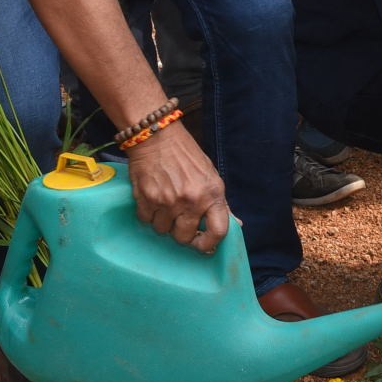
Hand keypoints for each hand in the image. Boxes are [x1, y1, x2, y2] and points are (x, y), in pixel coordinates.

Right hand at [124, 121, 230, 250]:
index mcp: (212, 194)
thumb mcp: (211, 176)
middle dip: (181, 233)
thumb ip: (221, 204)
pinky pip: (146, 220)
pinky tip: (152, 198)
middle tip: (179, 219)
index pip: (218, 231)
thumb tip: (236, 225)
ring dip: (163, 222)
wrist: (156, 136)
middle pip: (184, 238)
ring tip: (164, 204)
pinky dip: (148, 214)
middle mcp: (191, 200)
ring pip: (163, 231)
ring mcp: (167, 201)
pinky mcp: (146, 199)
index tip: (203, 245)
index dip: (210, 244)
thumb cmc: (186, 154)